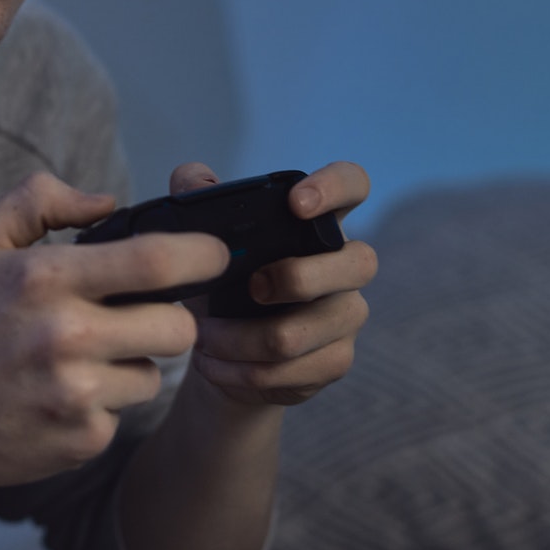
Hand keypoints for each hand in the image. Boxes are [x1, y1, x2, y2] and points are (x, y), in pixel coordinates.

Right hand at [0, 172, 229, 490]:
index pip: (156, 262)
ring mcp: (75, 396)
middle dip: (170, 318)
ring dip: (132, 364)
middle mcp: (65, 338)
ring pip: (154, 374)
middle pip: (179, 328)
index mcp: (45, 280)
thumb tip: (108, 201)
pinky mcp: (81, 439)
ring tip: (81, 359)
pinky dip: (102, 404)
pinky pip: (123, 412)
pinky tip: (59, 396)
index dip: (203, 255)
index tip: (216, 254)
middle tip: (139, 315)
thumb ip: (39, 201)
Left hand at [171, 161, 375, 407]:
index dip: (336, 187)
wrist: (223, 354)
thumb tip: (191, 178)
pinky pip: (293, 370)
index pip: (353, 184)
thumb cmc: (221, 285)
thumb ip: (196, 200)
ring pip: (304, 331)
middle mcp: (346, 265)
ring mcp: (347, 314)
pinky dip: (242, 370)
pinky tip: (216, 365)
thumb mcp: (203, 243)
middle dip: (297, 277)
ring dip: (241, 339)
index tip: (296, 204)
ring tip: (204, 337)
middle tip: (249, 287)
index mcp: (317, 223)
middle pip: (359, 263)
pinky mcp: (336, 359)